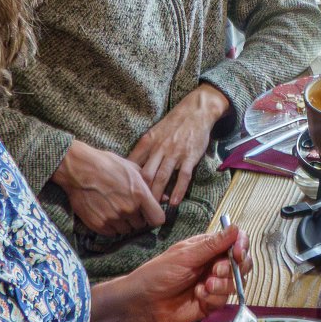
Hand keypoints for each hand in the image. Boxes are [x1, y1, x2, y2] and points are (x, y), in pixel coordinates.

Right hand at [56, 142, 166, 237]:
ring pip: (126, 230)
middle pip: (141, 225)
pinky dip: (110, 226)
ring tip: (115, 208)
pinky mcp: (98, 224)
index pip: (158, 219)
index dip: (154, 217)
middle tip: (128, 207)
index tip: (149, 213)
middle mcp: (128, 209)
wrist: (79, 169)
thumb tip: (166, 198)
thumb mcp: (133, 169)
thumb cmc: (107, 164)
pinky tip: (105, 213)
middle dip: (137, 218)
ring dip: (123, 223)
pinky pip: (111, 233)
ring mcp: (113, 218)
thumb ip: (150, 185)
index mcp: (140, 195)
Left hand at [129, 84, 230, 206]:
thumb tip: (130, 169)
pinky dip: (178, 190)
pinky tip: (174, 202)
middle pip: (146, 175)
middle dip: (140, 193)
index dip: (128, 180)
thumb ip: (143, 150)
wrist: (195, 111)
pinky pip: (183, 176)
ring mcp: (175, 153)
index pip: (133, 164)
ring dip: (157, 195)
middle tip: (137, 208)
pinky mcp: (190, 156)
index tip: (125, 193)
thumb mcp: (153, 133)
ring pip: (162, 177)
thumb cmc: (172, 124)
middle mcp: (159, 148)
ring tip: (153, 210)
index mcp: (148, 142)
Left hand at [129, 225, 251, 321]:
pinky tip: (198, 296)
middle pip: (243, 262)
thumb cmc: (160, 273)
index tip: (238, 253)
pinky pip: (224, 299)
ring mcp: (215, 283)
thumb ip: (212, 245)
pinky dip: (213, 297)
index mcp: (209, 247)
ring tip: (204, 286)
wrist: (146, 303)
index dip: (242, 245)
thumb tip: (235, 228)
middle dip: (234, 267)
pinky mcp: (212, 302)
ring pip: (236, 282)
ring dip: (223, 284)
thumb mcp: (185, 255)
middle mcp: (216, 264)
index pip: (236, 241)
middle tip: (216, 271)